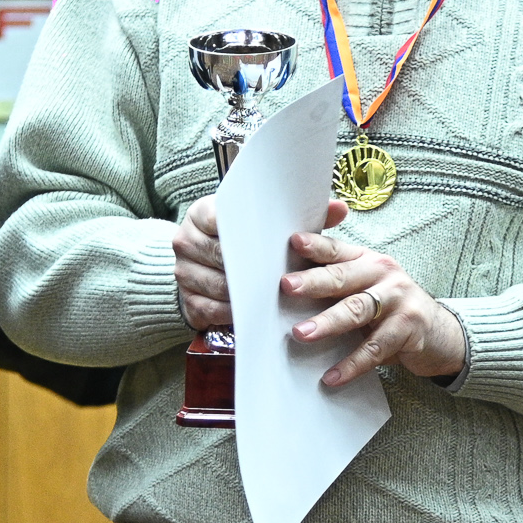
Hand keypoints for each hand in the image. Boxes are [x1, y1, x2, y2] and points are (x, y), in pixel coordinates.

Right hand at [172, 197, 353, 333]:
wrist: (203, 264)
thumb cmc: (244, 241)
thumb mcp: (266, 224)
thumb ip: (303, 216)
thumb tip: (339, 208)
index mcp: (202, 214)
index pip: (219, 217)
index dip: (244, 230)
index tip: (269, 240)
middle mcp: (186, 240)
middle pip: (220, 254)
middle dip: (251, 266)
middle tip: (281, 275)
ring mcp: (183, 272)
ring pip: (217, 285)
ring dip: (245, 293)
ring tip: (272, 296)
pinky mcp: (186, 302)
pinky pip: (211, 310)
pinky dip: (234, 314)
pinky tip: (255, 314)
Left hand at [283, 224, 468, 386]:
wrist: (441, 333)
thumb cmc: (393, 308)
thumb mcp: (369, 287)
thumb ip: (338, 282)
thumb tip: (289, 291)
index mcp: (368, 260)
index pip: (337, 250)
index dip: (317, 245)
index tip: (294, 242)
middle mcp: (384, 275)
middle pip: (344, 277)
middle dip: (314, 281)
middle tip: (287, 286)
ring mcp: (399, 301)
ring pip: (357, 310)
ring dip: (328, 322)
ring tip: (302, 333)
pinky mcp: (409, 330)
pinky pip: (375, 349)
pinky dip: (352, 364)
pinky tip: (333, 376)